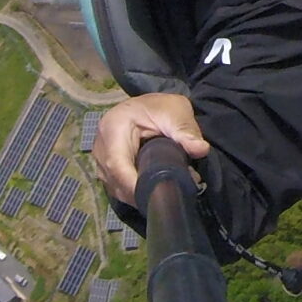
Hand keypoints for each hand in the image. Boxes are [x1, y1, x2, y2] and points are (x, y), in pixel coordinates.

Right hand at [92, 92, 206, 205]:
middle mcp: (101, 144)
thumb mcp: (177, 113)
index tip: (153, 194)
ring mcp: (100, 158)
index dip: (132, 183)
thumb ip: (186, 131)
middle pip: (114, 179)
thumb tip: (201, 149)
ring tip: (164, 191)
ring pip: (114, 187)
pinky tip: (153, 190)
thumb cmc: (162, 106)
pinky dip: (134, 192)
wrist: (151, 106)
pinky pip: (116, 187)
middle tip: (167, 195)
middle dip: (139, 192)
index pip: (116, 163)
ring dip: (137, 195)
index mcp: (113, 126)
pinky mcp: (106, 168)